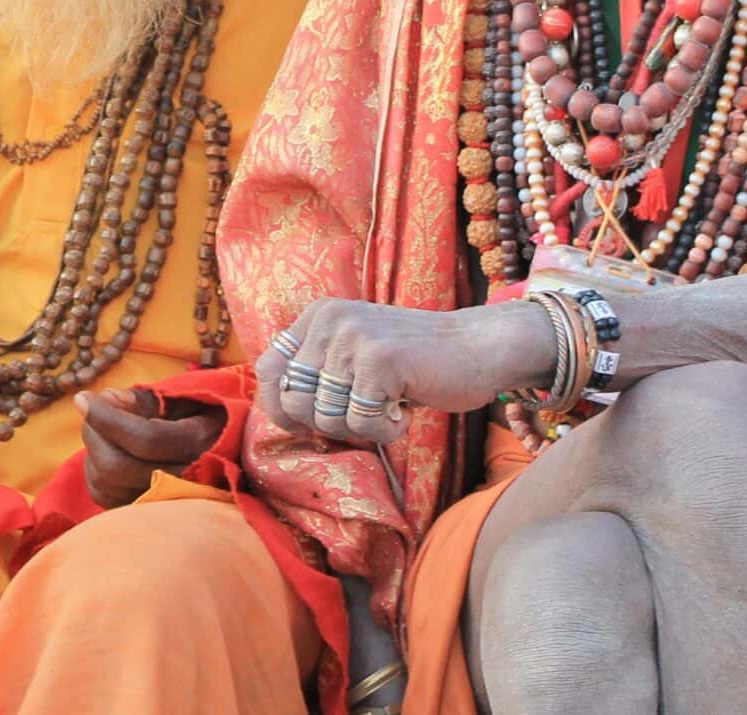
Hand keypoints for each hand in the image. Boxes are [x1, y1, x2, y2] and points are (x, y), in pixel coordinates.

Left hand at [77, 387, 226, 508]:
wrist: (233, 456)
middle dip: (94, 433)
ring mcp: (168, 504)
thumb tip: (104, 399)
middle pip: (118, 466)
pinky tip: (106, 452)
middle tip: (92, 410)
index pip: (144, 438)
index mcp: (200, 442)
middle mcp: (185, 480)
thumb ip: (146, 400)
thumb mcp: (187, 398)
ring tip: (102, 430)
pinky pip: (107, 499)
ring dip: (92, 451)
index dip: (106, 417)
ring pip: (108, 486)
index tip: (83, 398)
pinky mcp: (150, 514)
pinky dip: (95, 472)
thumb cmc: (207, 418)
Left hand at [255, 298, 554, 445]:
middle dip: (326, 423)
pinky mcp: (379, 361)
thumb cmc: (417, 362)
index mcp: (318, 316)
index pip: (267, 368)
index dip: (278, 406)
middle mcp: (329, 321)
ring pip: (326, 417)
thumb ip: (319, 372)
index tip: (304, 425)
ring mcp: (353, 338)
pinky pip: (362, 424)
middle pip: (293, 400)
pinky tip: (404, 411)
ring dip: (360, 428)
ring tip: (388, 407)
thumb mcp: (355, 354)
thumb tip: (279, 414)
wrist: (479, 345)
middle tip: (363, 415)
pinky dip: (386, 431)